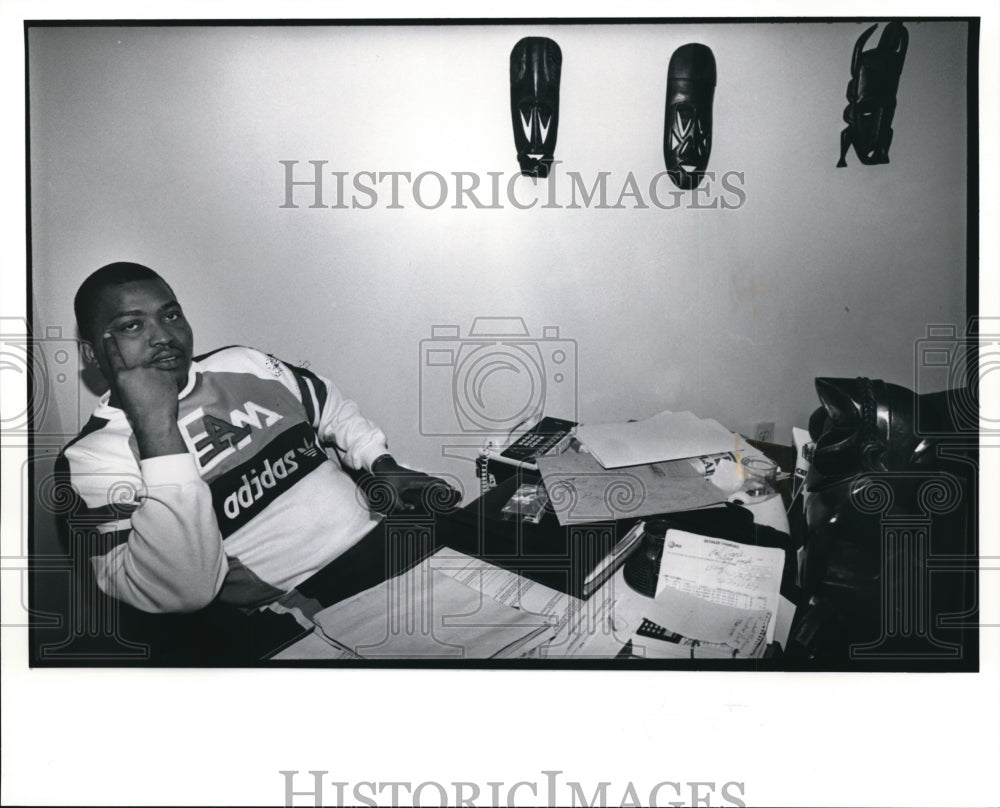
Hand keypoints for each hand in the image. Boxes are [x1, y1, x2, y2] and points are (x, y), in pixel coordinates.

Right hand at [103, 333, 185, 457]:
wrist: (155, 420)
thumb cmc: (139, 413)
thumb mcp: (125, 395)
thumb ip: (127, 380)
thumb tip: (130, 373)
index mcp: (122, 376)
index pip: (114, 356)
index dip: (110, 344)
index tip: (109, 335)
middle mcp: (136, 369)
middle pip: (140, 368)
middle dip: (145, 379)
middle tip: (147, 395)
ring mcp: (152, 370)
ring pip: (155, 372)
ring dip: (156, 382)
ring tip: (155, 396)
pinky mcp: (166, 373)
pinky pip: (166, 375)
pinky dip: (166, 383)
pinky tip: (164, 394)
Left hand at [366, 455, 460, 514]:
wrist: (383, 467)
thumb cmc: (387, 479)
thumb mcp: (391, 494)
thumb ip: (400, 505)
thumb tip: (411, 509)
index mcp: (417, 480)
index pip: (435, 483)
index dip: (445, 489)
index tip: (453, 494)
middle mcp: (421, 477)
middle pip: (439, 483)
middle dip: (448, 490)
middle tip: (457, 497)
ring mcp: (420, 477)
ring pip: (436, 482)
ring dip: (443, 488)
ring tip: (451, 496)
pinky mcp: (418, 479)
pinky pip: (431, 483)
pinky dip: (437, 487)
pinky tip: (439, 493)